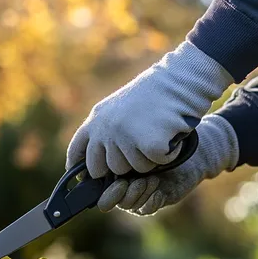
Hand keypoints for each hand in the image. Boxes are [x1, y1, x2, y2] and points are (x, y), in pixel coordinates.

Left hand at [66, 41, 232, 178]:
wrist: (179, 80)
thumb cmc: (155, 94)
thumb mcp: (120, 108)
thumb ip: (106, 130)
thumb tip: (96, 166)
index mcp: (97, 118)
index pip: (78, 150)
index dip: (81, 167)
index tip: (82, 179)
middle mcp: (106, 129)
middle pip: (109, 168)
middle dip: (125, 164)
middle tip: (142, 145)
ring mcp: (125, 137)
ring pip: (134, 169)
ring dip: (149, 158)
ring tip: (158, 132)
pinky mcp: (148, 144)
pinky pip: (156, 163)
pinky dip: (167, 154)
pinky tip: (169, 135)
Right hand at [97, 115, 238, 214]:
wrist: (189, 145)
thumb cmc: (159, 133)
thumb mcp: (132, 134)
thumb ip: (111, 143)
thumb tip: (88, 154)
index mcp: (113, 168)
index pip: (96, 185)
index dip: (100, 183)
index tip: (108, 176)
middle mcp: (124, 183)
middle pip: (109, 199)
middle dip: (119, 189)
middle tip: (130, 179)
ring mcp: (140, 192)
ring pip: (129, 204)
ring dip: (137, 193)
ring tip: (149, 180)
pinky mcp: (158, 198)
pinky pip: (147, 208)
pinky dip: (150, 201)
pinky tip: (157, 188)